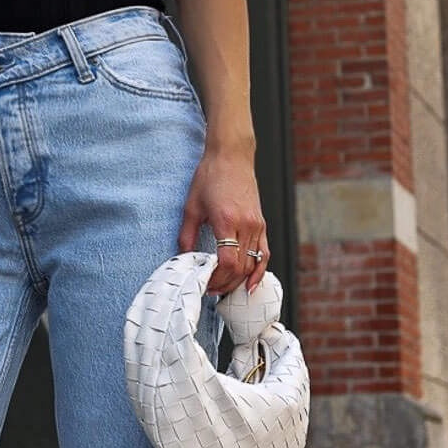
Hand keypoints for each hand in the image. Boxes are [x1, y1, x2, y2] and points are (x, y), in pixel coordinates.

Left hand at [177, 147, 270, 295]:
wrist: (231, 157)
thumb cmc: (210, 177)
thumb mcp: (191, 206)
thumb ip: (187, 235)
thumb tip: (183, 257)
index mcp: (227, 220)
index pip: (227, 261)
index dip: (217, 278)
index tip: (205, 284)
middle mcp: (246, 224)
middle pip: (241, 267)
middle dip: (225, 283)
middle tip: (210, 290)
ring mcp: (257, 225)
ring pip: (253, 263)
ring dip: (239, 280)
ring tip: (224, 288)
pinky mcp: (262, 223)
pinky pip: (264, 253)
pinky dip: (259, 271)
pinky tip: (251, 283)